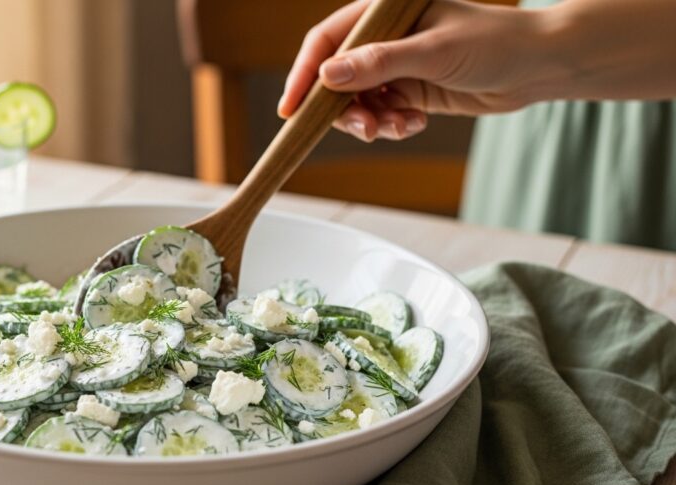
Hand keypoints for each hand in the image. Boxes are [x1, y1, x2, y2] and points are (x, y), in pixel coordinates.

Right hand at [278, 0, 553, 141]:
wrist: (538, 66)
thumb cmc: (494, 43)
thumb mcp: (433, 53)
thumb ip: (379, 64)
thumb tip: (328, 76)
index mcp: (383, 12)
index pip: (327, 41)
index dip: (304, 74)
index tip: (290, 109)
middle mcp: (384, 37)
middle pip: (336, 77)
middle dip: (343, 109)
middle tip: (365, 129)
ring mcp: (395, 65)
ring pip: (357, 102)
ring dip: (371, 122)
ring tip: (398, 128)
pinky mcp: (409, 90)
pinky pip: (381, 114)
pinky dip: (391, 126)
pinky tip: (414, 125)